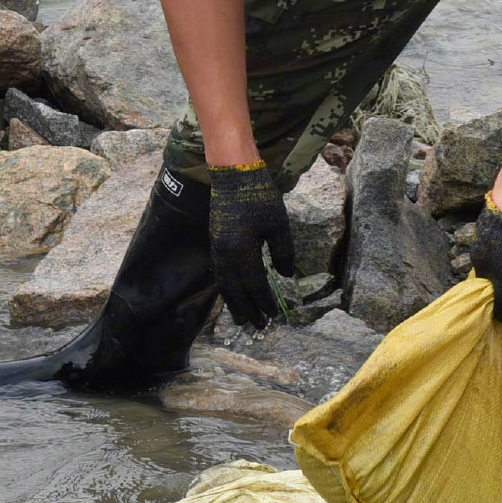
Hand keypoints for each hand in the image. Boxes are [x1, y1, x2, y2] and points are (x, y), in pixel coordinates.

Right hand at [207, 161, 296, 327]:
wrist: (233, 175)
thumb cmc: (260, 198)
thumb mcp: (279, 224)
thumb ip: (283, 251)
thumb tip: (285, 276)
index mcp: (242, 250)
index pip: (255, 284)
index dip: (264, 301)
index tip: (273, 315)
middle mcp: (225, 254)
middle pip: (235, 290)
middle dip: (247, 309)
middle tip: (257, 326)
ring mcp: (217, 248)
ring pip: (224, 283)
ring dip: (234, 302)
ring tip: (243, 318)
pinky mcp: (215, 242)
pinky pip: (220, 272)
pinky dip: (226, 287)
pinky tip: (233, 294)